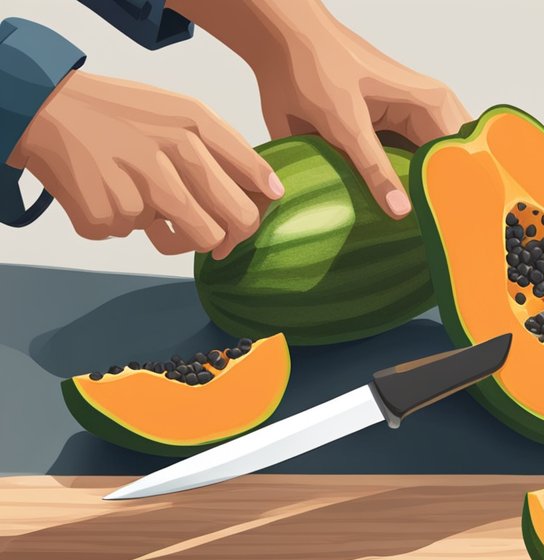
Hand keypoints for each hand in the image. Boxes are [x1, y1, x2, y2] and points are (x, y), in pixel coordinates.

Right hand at [9, 71, 283, 256]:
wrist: (45, 109)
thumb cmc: (123, 115)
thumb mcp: (179, 110)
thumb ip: (228, 147)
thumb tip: (272, 190)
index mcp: (191, 125)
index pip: (251, 177)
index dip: (261, 202)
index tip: (260, 209)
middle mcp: (167, 154)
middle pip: (231, 221)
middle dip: (233, 236)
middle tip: (219, 236)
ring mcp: (133, 188)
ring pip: (190, 240)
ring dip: (180, 235)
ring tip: (155, 206)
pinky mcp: (102, 214)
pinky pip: (134, 236)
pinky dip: (125, 222)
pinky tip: (110, 192)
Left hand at [171, 0, 469, 218]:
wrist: (281, 41)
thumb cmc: (315, 69)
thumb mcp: (345, 123)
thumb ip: (374, 168)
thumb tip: (403, 214)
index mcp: (432, 105)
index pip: (462, 158)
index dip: (462, 192)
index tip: (459, 230)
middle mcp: (430, 114)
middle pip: (451, 167)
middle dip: (448, 200)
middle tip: (445, 239)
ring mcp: (411, 124)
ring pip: (430, 171)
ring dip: (427, 198)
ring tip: (429, 236)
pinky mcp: (388, 134)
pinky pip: (405, 168)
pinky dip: (403, 190)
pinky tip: (401, 221)